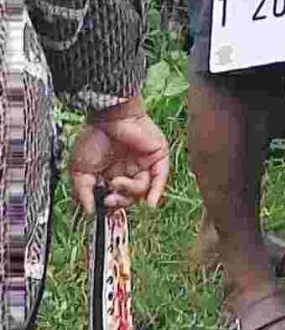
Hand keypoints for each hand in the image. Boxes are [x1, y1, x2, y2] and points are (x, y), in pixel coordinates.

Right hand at [68, 101, 171, 217]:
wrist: (108, 117)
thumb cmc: (93, 138)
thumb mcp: (80, 171)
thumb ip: (83, 192)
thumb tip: (89, 212)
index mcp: (111, 175)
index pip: (116, 198)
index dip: (110, 206)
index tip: (102, 209)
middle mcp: (129, 171)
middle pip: (130, 197)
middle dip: (119, 202)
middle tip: (109, 200)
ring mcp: (144, 164)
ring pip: (142, 189)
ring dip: (128, 190)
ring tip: (116, 181)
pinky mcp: (157, 156)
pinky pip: (160, 178)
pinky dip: (156, 192)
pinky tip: (151, 203)